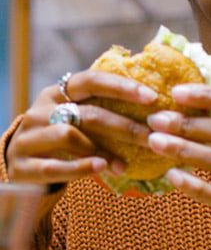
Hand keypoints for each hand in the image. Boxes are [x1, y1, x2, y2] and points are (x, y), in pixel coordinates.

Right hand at [6, 70, 156, 185]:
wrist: (19, 166)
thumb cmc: (58, 139)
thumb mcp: (72, 118)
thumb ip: (99, 110)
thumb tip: (150, 110)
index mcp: (57, 92)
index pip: (91, 80)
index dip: (122, 86)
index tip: (151, 96)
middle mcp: (41, 110)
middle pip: (89, 113)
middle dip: (125, 126)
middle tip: (152, 137)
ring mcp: (29, 137)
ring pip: (70, 136)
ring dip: (104, 150)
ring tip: (125, 165)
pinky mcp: (22, 165)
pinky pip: (54, 166)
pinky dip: (81, 168)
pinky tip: (102, 169)